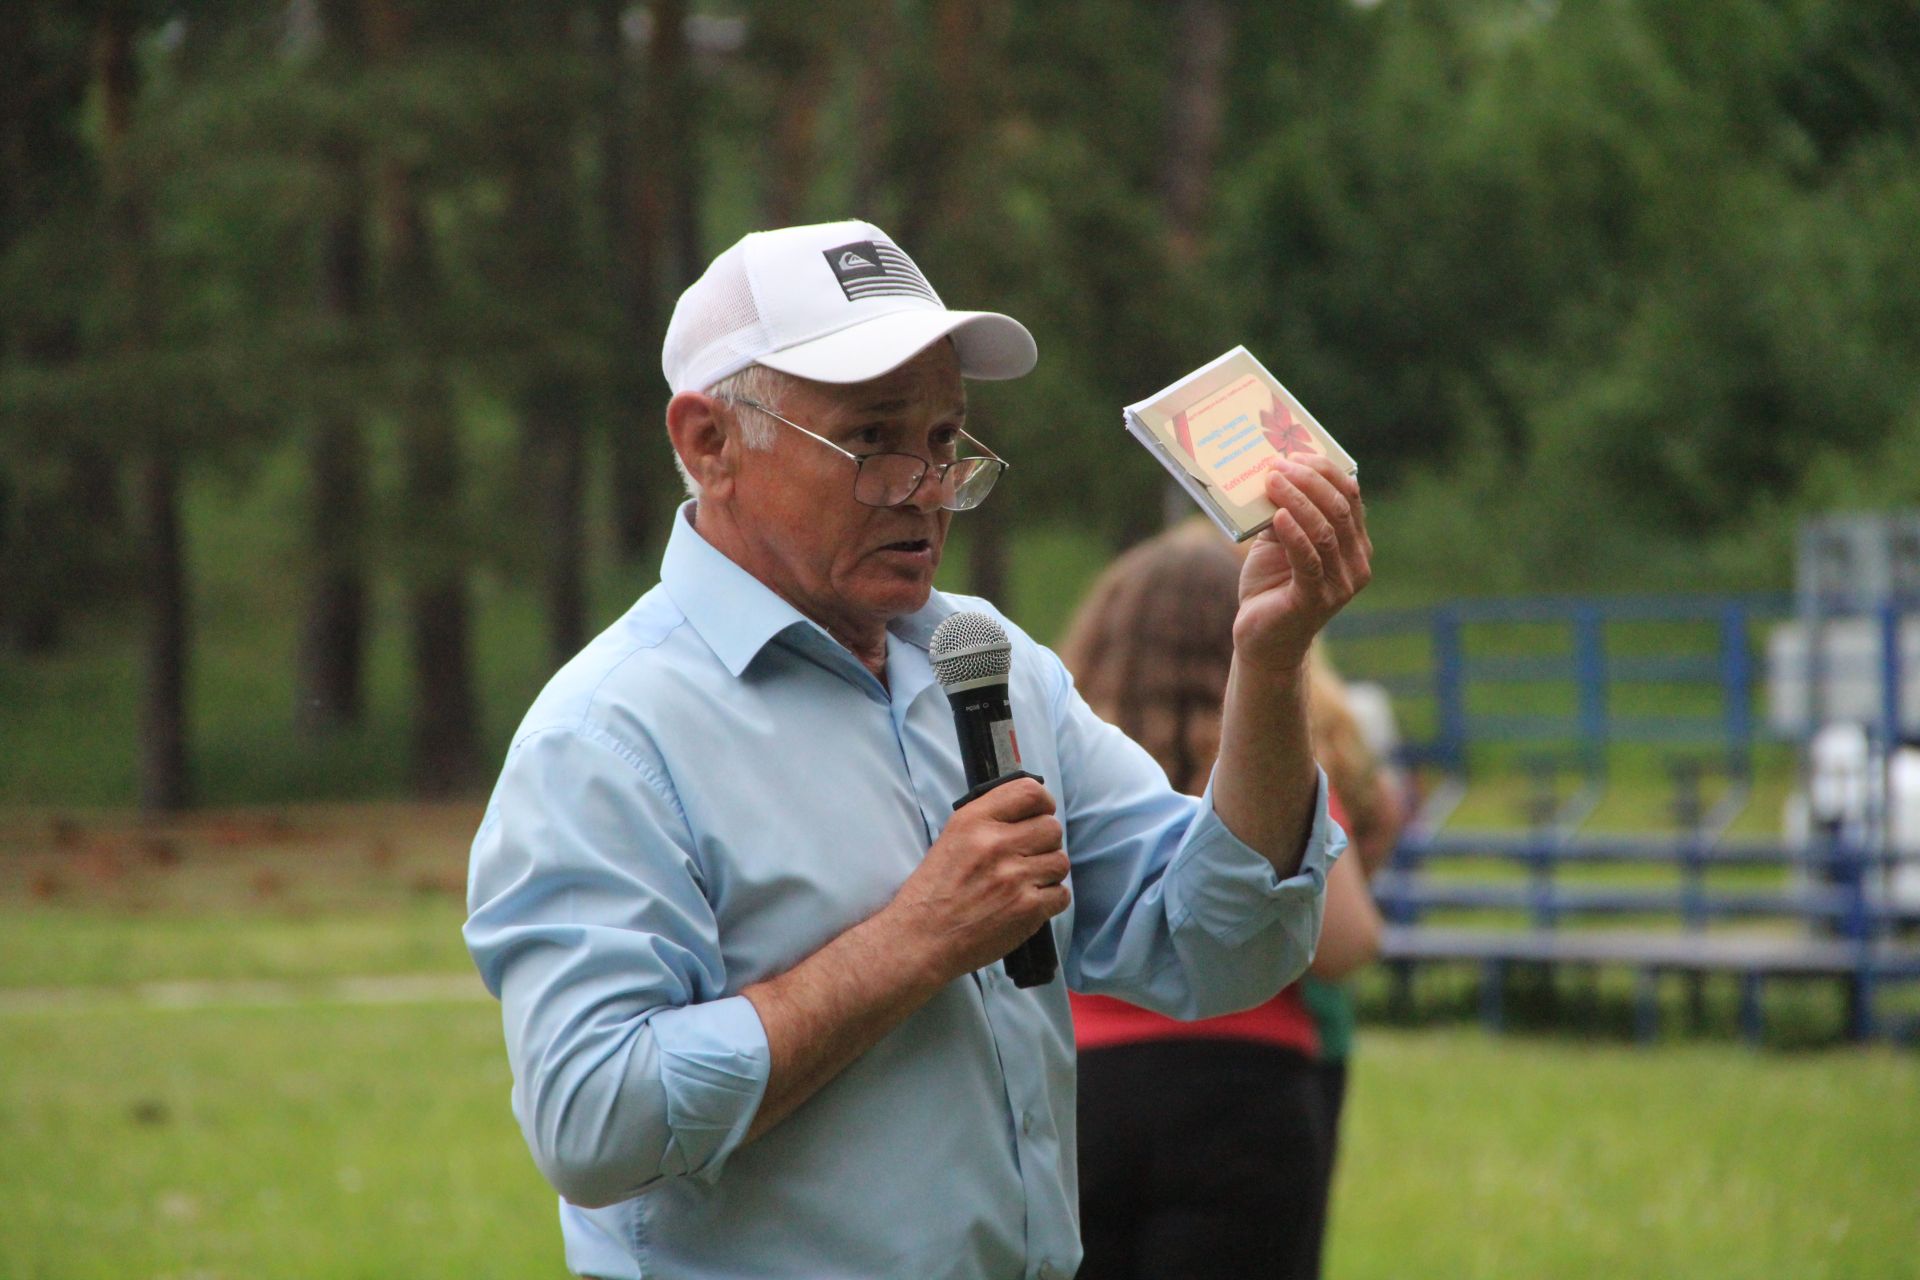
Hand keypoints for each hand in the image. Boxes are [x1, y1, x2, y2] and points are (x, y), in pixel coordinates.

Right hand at [884, 777, 1068, 983]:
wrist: (922, 939)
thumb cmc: (934, 891)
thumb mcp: (951, 838)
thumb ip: (988, 819)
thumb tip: (1028, 810)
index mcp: (974, 821)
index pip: (1030, 792)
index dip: (1043, 803)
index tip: (1040, 814)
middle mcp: (996, 844)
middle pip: (1052, 828)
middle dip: (1045, 842)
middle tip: (1029, 857)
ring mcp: (1014, 877)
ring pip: (1060, 862)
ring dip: (1048, 873)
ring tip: (1025, 883)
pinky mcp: (1028, 908)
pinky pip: (1061, 894)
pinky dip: (1049, 900)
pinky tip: (1027, 903)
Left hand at [1234, 454, 1371, 673]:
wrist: (1262, 639)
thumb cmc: (1272, 585)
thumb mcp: (1279, 542)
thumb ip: (1286, 513)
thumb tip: (1276, 473)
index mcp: (1354, 544)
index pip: (1349, 496)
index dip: (1325, 471)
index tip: (1295, 454)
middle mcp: (1356, 563)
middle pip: (1339, 509)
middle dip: (1308, 480)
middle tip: (1277, 465)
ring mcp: (1339, 584)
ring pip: (1325, 531)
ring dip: (1297, 500)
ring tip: (1272, 481)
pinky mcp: (1315, 600)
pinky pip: (1309, 560)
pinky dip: (1294, 534)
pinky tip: (1277, 516)